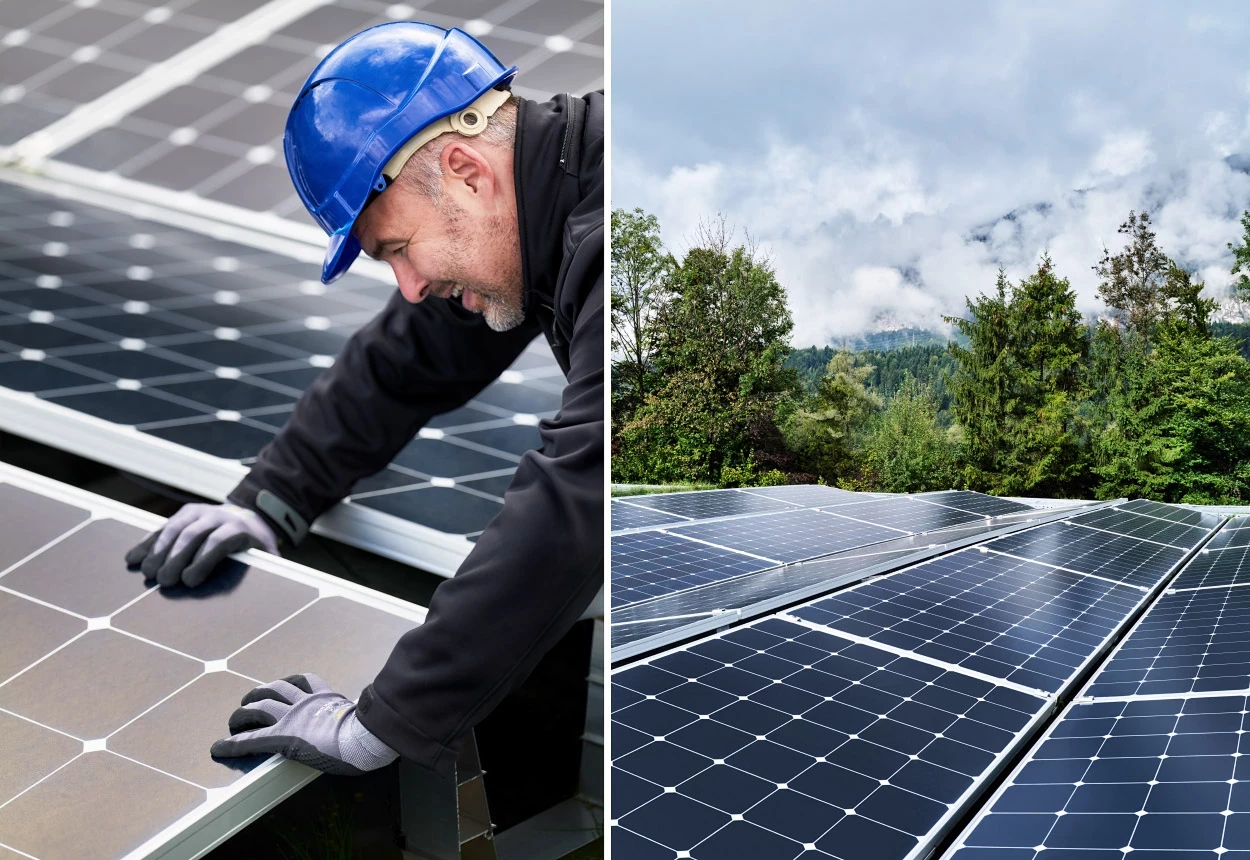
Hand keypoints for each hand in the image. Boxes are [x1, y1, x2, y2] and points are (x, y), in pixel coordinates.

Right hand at [125, 503, 278, 587]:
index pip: (219, 541)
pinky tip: (132, 558)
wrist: (250, 515)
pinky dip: (146, 542)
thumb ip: (266, 571)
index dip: (203, 560)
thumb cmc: (256, 546)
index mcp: (239, 528)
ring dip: (157, 551)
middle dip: (176, 558)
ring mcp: (198, 512)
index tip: (189, 581)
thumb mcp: (268, 556)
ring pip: (174, 528)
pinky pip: (162, 527)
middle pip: (193, 535)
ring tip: (147, 573)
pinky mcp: (183, 514)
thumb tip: (266, 598)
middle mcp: (217, 516)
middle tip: (164, 582)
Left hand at [210, 674, 397, 774]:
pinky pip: (251, 739)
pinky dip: (232, 744)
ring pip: (258, 709)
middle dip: (257, 695)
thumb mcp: (367, 715)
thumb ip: (362, 712)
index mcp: (324, 697)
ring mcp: (292, 719)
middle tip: (249, 704)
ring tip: (233, 721)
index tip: (280, 687)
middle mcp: (304, 703)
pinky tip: (218, 747)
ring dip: (241, 715)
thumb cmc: (372, 732)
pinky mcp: (282, 738)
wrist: (365, 739)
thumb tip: (380, 715)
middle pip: (273, 690)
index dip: (287, 683)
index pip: (302, 681)